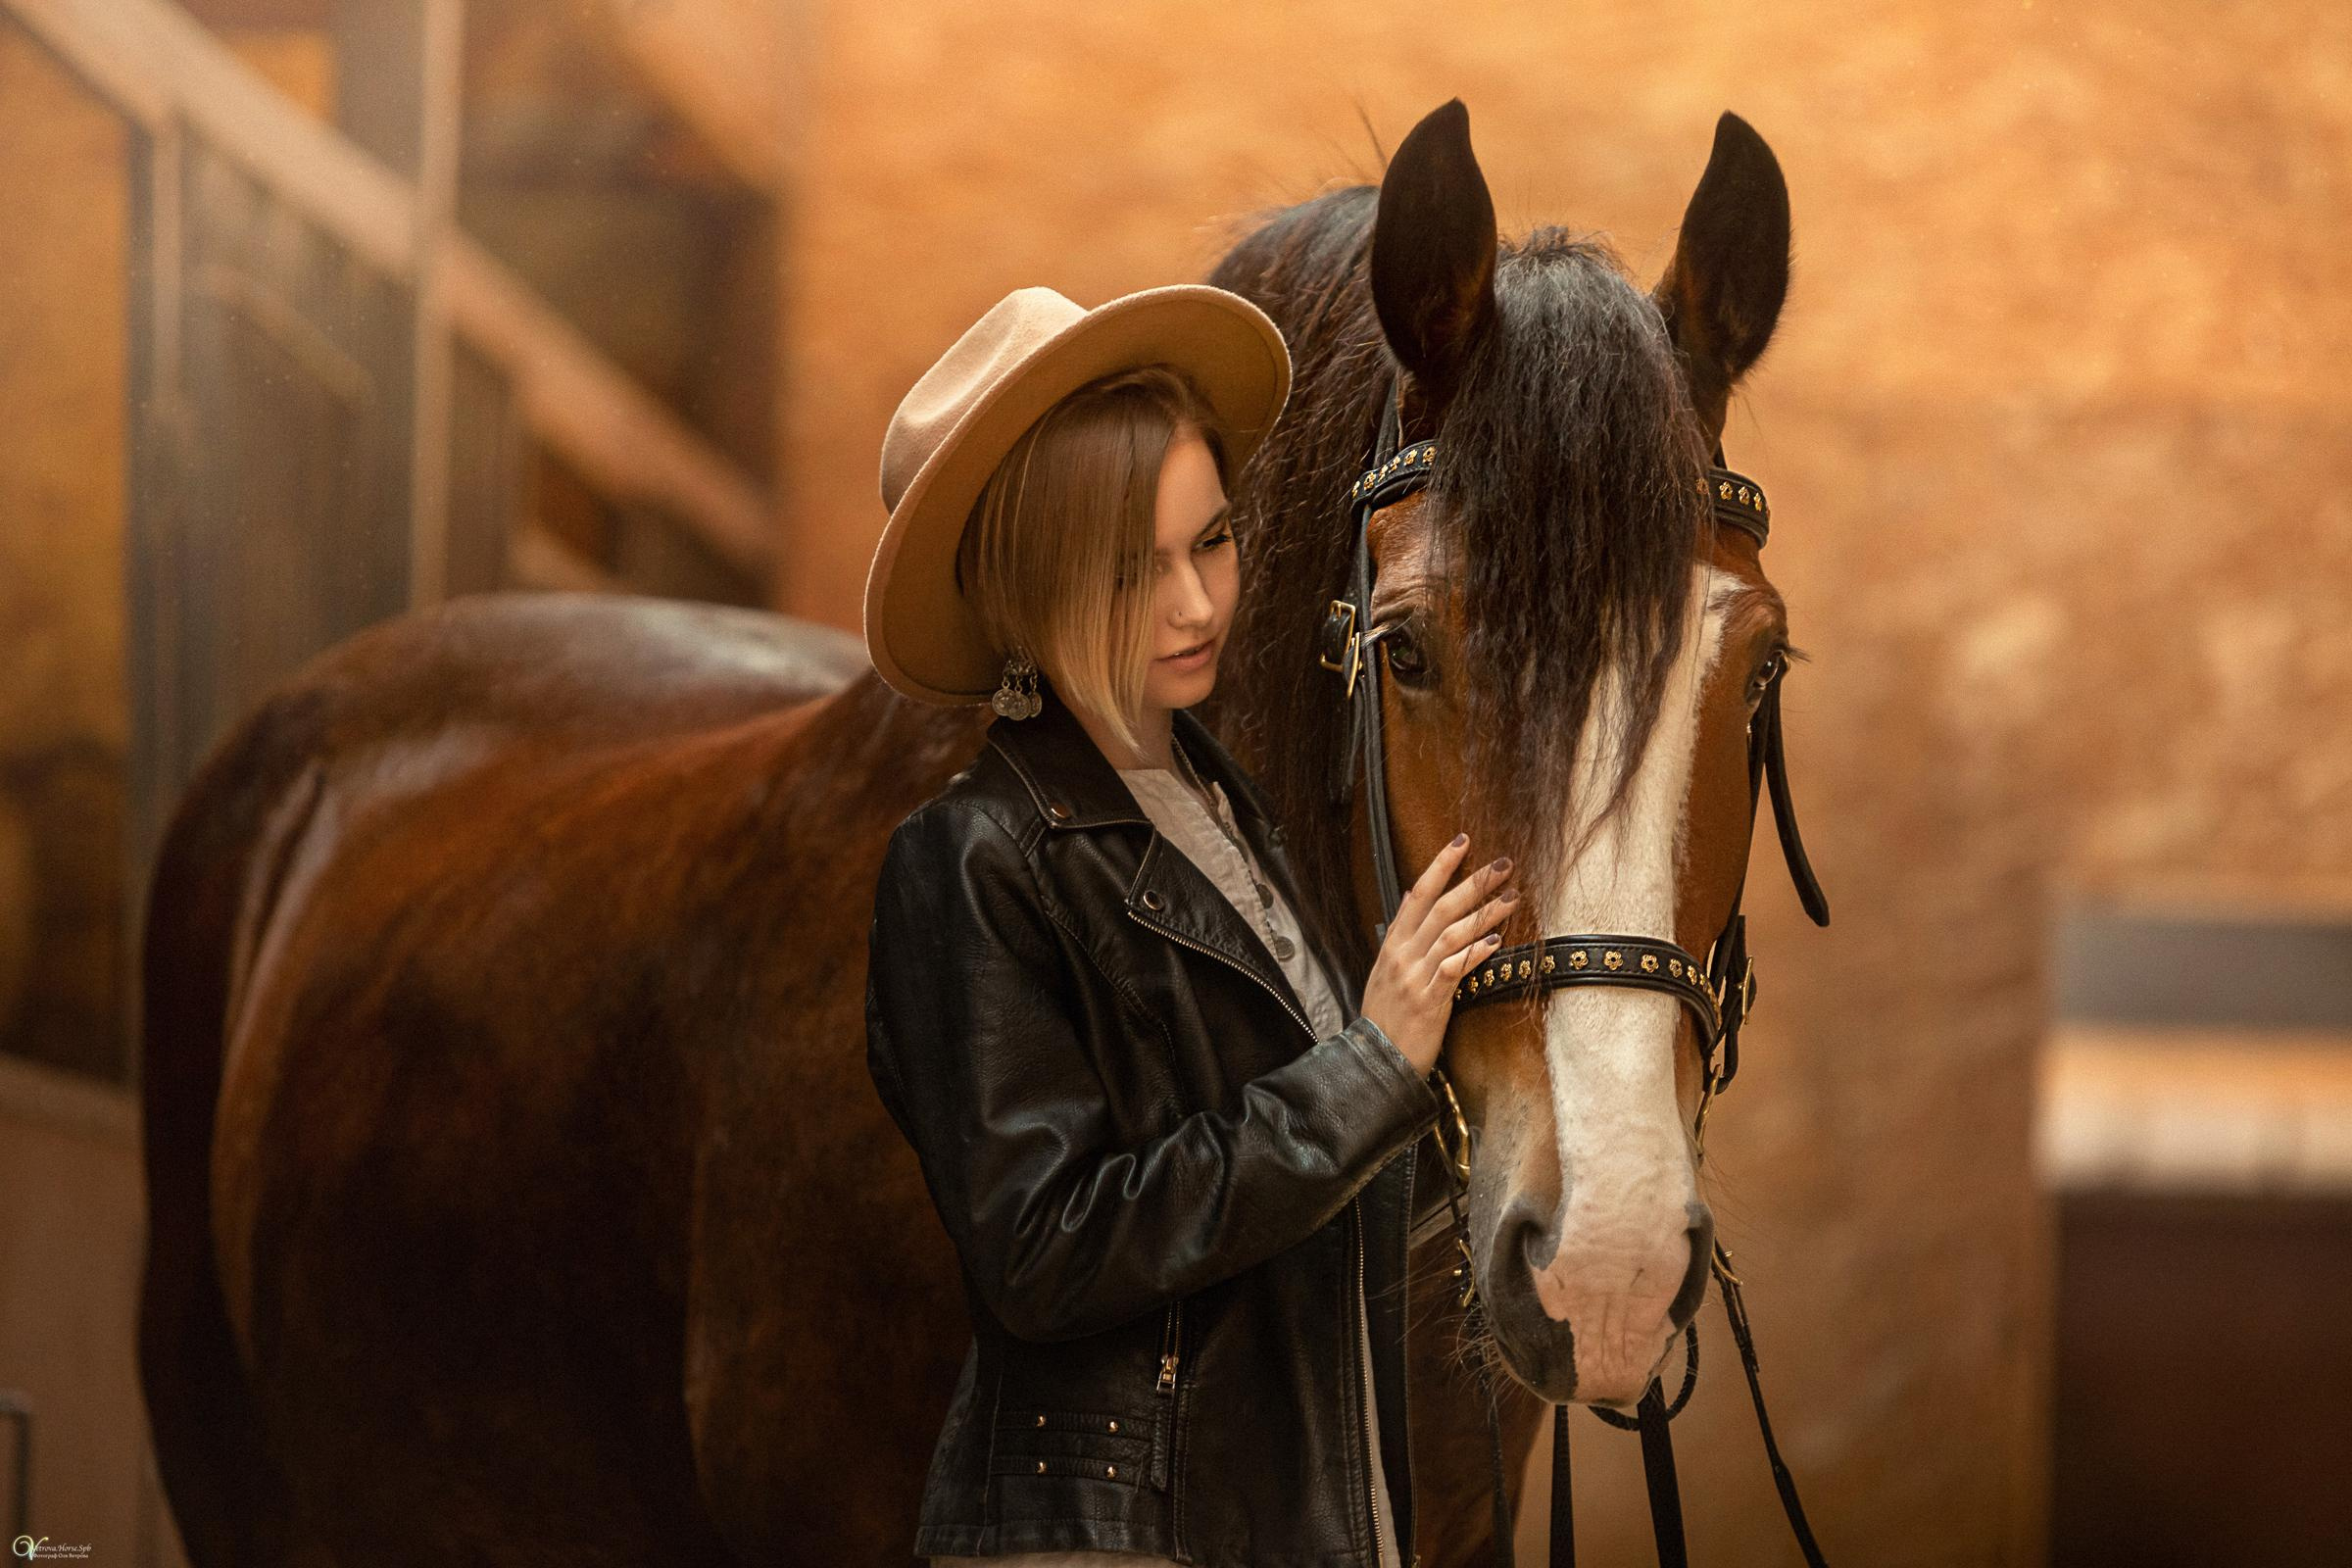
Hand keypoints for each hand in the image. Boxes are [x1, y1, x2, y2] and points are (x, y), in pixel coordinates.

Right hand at [1357, 833, 1517, 1077]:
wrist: (1375, 1059)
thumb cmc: (1385, 1016)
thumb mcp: (1384, 969)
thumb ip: (1400, 933)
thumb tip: (1412, 895)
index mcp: (1393, 944)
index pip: (1419, 894)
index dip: (1440, 865)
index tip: (1462, 841)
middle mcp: (1403, 955)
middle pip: (1442, 908)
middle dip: (1473, 882)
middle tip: (1503, 864)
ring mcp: (1416, 976)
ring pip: (1453, 934)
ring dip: (1485, 914)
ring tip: (1512, 898)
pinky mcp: (1430, 1000)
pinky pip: (1455, 968)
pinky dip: (1475, 952)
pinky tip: (1496, 941)